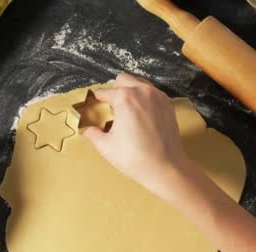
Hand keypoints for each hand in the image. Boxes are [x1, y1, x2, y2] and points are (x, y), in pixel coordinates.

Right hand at [84, 73, 189, 196]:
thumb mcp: (106, 146)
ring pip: (139, 83)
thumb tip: (87, 129)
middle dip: (114, 90)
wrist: (166, 167)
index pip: (104, 92)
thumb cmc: (134, 158)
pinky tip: (141, 114)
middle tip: (110, 107)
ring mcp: (157, 96)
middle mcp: (142, 91)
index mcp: (124, 98)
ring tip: (126, 109)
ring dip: (130, 91)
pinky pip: (152, 92)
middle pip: (122, 79)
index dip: (97, 100)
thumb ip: (93, 134)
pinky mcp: (168, 104)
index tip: (95, 106)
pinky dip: (144, 98)